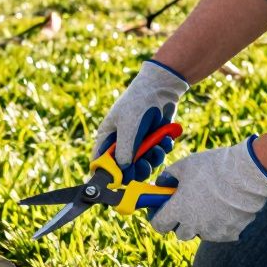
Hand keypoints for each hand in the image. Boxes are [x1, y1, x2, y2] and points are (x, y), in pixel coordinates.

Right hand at [92, 60, 187, 181]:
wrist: (161, 87)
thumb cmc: (138, 103)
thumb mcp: (128, 128)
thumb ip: (124, 151)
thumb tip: (123, 172)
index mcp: (106, 138)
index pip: (101, 163)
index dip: (108, 174)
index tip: (121, 179)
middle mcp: (120, 143)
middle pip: (125, 169)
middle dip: (138, 169)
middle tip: (146, 164)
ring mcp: (137, 143)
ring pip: (144, 164)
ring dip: (154, 158)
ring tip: (158, 146)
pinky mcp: (152, 141)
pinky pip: (157, 156)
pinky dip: (163, 149)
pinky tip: (165, 138)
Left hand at [149, 137, 266, 241]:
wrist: (247, 174)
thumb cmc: (213, 167)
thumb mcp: (185, 165)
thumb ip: (168, 176)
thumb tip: (161, 183)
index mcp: (178, 210)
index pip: (158, 225)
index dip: (159, 218)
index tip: (163, 212)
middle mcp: (193, 226)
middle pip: (180, 233)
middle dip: (182, 222)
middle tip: (189, 207)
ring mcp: (213, 232)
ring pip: (202, 233)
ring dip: (202, 224)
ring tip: (212, 204)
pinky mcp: (231, 234)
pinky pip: (221, 233)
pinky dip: (221, 224)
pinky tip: (227, 208)